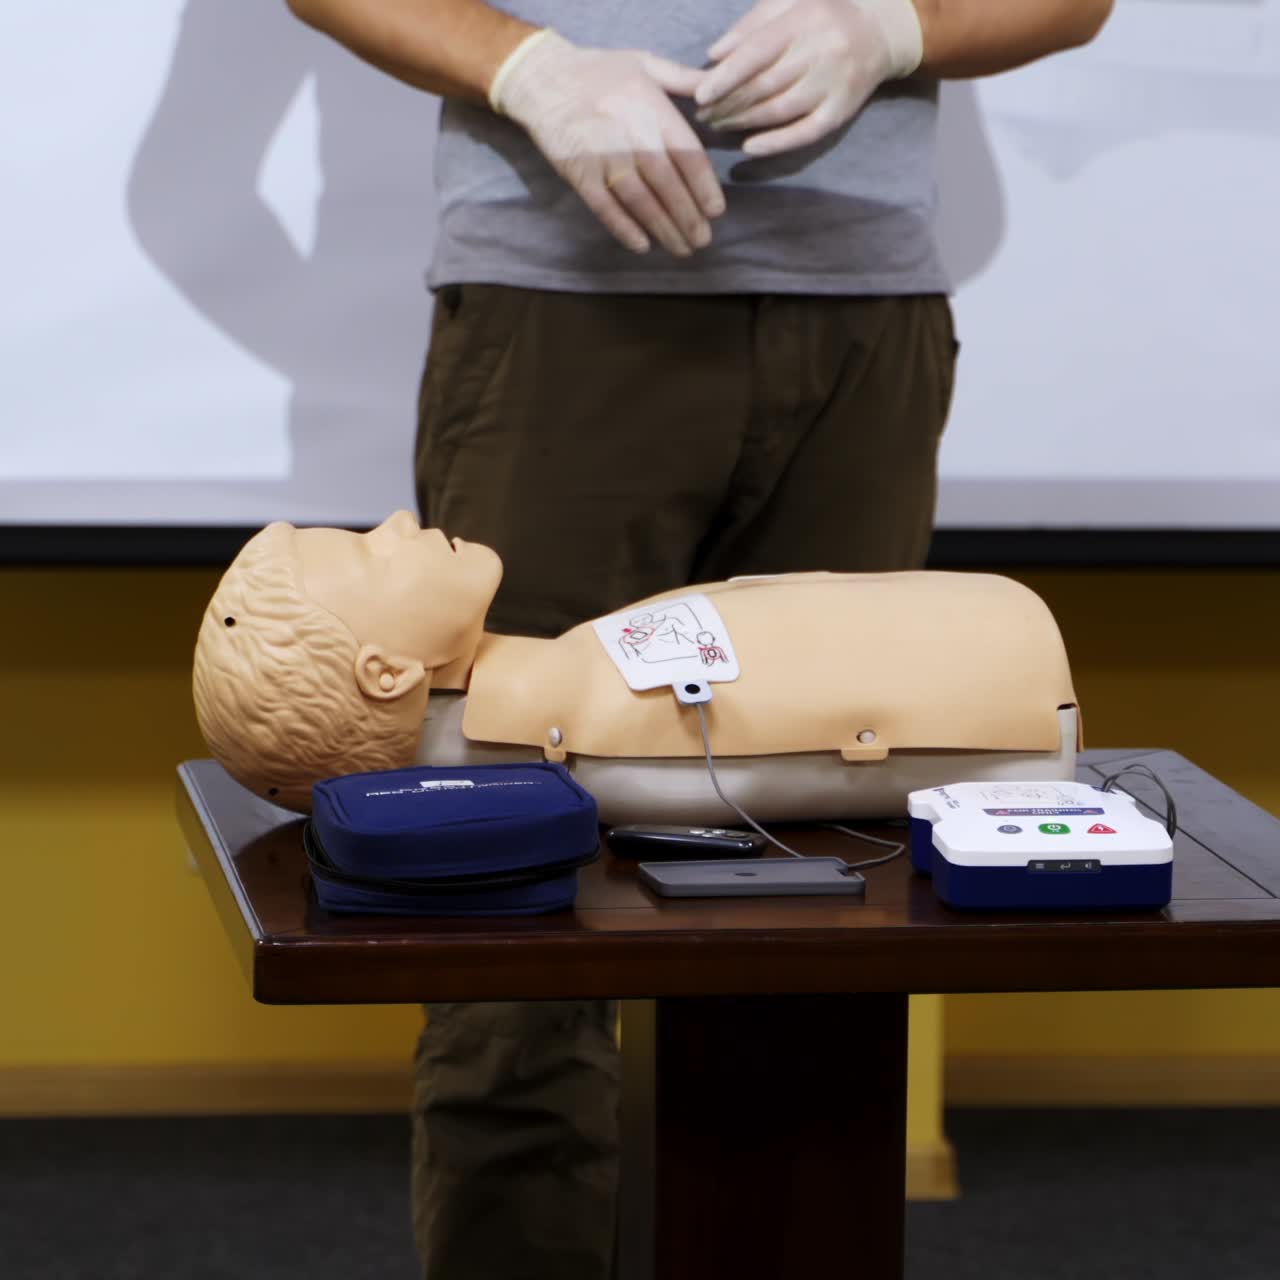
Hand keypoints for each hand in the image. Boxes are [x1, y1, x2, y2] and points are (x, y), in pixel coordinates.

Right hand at [490, 30, 725, 256]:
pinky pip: (604, 206)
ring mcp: (601, 154)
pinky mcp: (578, 172)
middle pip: (666, 182)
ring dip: (662, 227)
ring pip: (639, 199)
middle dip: (687, 215)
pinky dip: (623, 228)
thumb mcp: (644, 62)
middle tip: (702, 240)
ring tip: (681, 249)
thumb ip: (682, 78)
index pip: (686, 152)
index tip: (715, 211)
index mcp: (650, 106)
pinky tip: (641, 245)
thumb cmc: (597, 71)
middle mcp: (629, 131)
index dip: (703, 185)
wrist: (541, 77)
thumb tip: (716, 90)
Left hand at [694, 0, 922, 157]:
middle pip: (764, 85)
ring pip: (779, 110)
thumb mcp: (788, 5)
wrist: (878, 33)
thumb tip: (714, 55)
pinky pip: (804, 133)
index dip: (726, 76)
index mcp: (803, 20)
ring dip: (744, 122)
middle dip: (728, 102)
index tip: (699, 94)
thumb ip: (750, 26)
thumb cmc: (821, 17)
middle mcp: (820, 52)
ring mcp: (833, 84)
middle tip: (702, 114)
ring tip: (718, 125)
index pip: (757, 52)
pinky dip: (776, 143)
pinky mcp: (841, 112)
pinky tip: (750, 147)